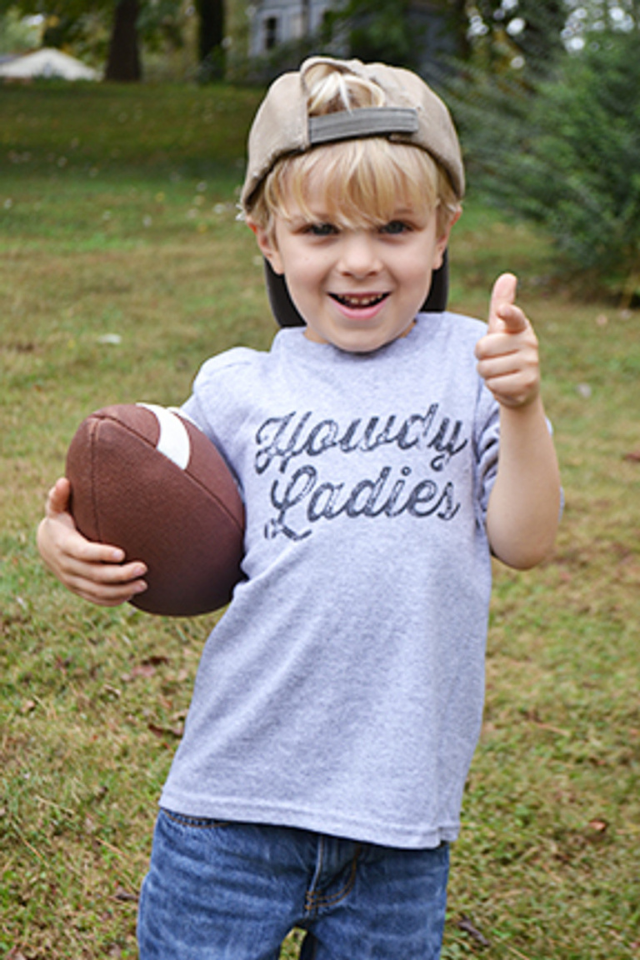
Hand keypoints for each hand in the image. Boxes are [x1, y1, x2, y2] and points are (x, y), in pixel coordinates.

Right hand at [37, 477, 147, 605]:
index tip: (122, 553)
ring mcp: (73, 581)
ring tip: (144, 584)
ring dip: (121, 590)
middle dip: (120, 574)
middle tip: (143, 568)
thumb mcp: (56, 508)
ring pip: (98, 591)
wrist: (48, 545)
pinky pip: (96, 599)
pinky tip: (132, 594)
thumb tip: (63, 481)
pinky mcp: (79, 590)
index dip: (101, 554)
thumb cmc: (60, 521)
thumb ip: (60, 497)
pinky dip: (114, 599)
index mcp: (64, 545)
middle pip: (95, 575)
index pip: (83, 553)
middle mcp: (67, 566)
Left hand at [475, 273, 540, 408]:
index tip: (503, 310)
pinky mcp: (528, 384)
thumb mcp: (501, 328)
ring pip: (486, 369)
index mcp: (520, 326)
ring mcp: (531, 364)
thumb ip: (500, 303)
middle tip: (495, 358)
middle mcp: (529, 343)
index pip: (513, 317)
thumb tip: (508, 276)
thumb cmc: (506, 350)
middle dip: (481, 357)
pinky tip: (506, 384)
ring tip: (500, 371)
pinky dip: (494, 387)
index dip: (507, 313)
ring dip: (486, 374)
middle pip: (483, 348)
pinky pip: (493, 385)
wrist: (521, 385)